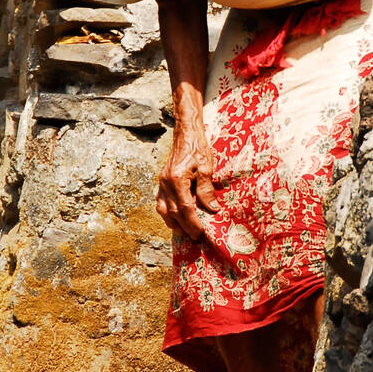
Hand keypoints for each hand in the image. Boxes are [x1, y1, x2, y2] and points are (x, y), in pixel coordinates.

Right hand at [157, 120, 220, 240]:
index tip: (201, 232)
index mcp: (177, 179)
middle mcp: (166, 183)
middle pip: (172, 212)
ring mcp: (162, 182)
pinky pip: (161, 202)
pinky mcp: (162, 181)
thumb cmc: (197, 148)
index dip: (193, 222)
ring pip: (163, 209)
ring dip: (173, 223)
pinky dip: (167, 213)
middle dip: (184, 227)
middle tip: (194, 237)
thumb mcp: (205, 168)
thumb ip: (206, 190)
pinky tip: (174, 218)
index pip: (184, 207)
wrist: (186, 133)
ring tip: (184, 232)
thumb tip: (211, 209)